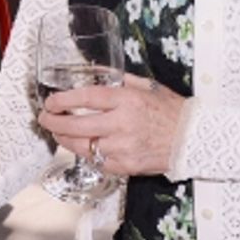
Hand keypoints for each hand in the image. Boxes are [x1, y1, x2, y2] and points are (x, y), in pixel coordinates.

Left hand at [39, 75, 183, 177]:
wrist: (193, 139)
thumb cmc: (171, 111)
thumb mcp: (146, 86)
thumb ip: (118, 80)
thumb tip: (93, 73)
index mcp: (127, 100)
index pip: (86, 98)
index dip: (63, 100)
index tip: (51, 101)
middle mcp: (123, 124)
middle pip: (77, 125)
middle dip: (54, 122)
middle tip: (45, 118)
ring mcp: (123, 148)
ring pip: (82, 146)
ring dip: (64, 139)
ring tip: (57, 132)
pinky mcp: (125, 166)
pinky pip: (96, 160)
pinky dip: (85, 153)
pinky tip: (80, 145)